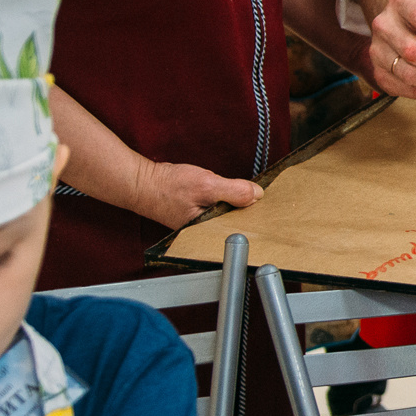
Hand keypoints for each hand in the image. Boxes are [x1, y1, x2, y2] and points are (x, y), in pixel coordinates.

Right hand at [130, 158, 262, 230]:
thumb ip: (233, 191)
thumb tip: (257, 195)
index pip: (241, 230)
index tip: (273, 209)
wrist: (142, 183)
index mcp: (208, 232)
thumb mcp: (206, 185)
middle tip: (265, 199)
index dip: (257, 219)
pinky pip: (222, 210)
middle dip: (250, 212)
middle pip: (238, 224)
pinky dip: (229, 201)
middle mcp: (206, 232)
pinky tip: (234, 193)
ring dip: (240, 205)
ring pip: (230, 216)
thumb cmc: (167, 187)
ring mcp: (204, 224)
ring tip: (252, 195)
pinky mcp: (202, 215)